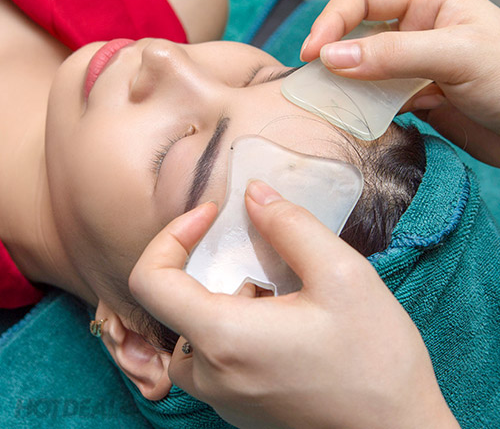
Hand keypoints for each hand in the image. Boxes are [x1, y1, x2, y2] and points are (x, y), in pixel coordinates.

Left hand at [129, 180, 458, 428]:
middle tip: (260, 256)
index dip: (172, 236)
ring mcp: (222, 397)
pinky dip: (234, 322)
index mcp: (224, 339)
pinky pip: (213, 352)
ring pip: (194, 326)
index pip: (150, 280)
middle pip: (174, 301)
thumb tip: (254, 193)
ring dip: (225, 295)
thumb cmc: (375, 359)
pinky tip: (283, 322)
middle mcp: (210, 375)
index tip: (210, 216)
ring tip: (279, 294)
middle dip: (211, 264)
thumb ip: (290, 225)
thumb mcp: (342, 274)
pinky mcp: (239, 405)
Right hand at [301, 0, 499, 166]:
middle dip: (333, 51)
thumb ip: (394, 55)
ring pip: (363, 68)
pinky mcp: (413, 96)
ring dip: (345, 83)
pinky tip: (357, 116)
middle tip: (312, 77)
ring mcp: (413, 65)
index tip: (314, 52)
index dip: (333, 20)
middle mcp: (416, 29)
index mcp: (429, 0)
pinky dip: (363, 107)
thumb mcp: (455, 55)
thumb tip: (333, 58)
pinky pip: (376, 98)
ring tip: (329, 100)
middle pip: (357, 32)